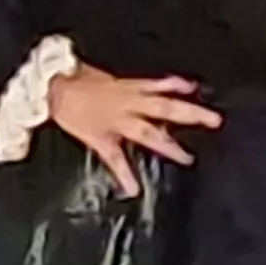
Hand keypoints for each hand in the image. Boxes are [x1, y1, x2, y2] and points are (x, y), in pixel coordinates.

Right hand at [46, 66, 219, 197]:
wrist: (50, 88)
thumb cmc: (74, 79)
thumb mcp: (103, 75)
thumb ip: (130, 84)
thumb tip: (153, 86)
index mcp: (128, 87)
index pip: (160, 86)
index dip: (179, 86)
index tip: (197, 88)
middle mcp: (128, 103)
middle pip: (166, 107)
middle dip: (191, 113)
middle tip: (215, 120)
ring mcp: (117, 122)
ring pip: (148, 133)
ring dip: (169, 145)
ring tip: (188, 158)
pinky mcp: (101, 138)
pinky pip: (115, 158)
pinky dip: (125, 174)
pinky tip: (134, 189)